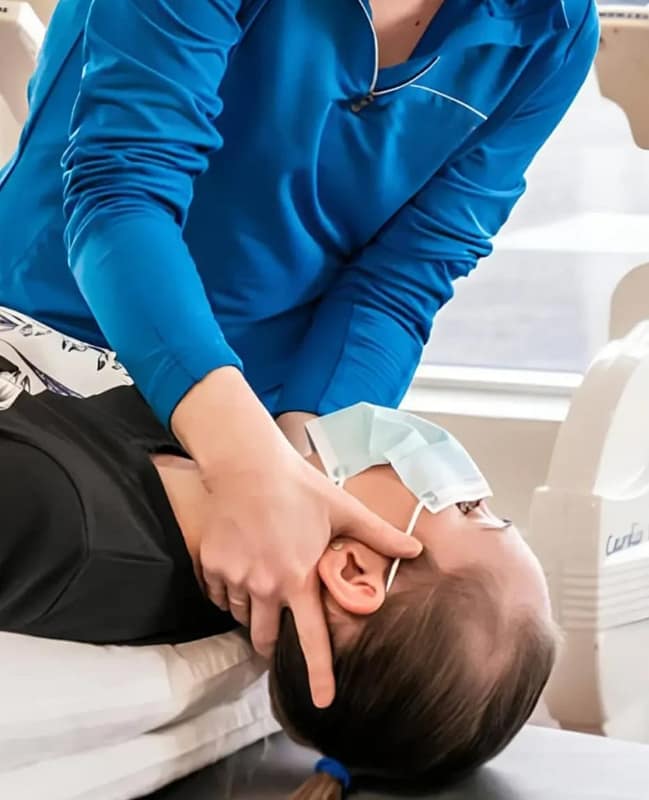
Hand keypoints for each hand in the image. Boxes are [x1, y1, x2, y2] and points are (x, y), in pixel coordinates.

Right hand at [171, 368, 421, 707]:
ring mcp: (234, 577)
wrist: (247, 464)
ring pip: (240, 614)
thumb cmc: (299, 486)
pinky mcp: (211, 566)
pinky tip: (241, 564)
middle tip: (275, 633)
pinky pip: (219, 595)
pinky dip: (229, 590)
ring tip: (261, 578)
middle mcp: (264, 585)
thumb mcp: (343, 510)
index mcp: (299, 578)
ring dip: (251, 609)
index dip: (318, 674)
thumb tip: (416, 550)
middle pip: (263, 639)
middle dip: (269, 645)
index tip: (323, 703)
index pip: (310, 639)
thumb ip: (379, 535)